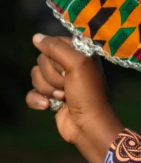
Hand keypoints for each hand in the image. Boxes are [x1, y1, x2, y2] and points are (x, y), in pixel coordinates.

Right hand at [27, 34, 123, 162]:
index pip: (55, 43)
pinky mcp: (50, 97)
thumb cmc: (87, 93)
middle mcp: (69, 65)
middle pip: (42, 60)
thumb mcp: (77, 64)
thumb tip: (36, 37)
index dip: (56, 56)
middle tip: (67, 85)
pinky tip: (48, 107)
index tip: (67, 66)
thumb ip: (56, 47)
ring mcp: (59, 82)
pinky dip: (38, 100)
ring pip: (36, 76)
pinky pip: (32, 92)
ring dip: (47, 89)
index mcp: (79, 53)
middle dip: (52, 76)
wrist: (87, 125)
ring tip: (63, 97)